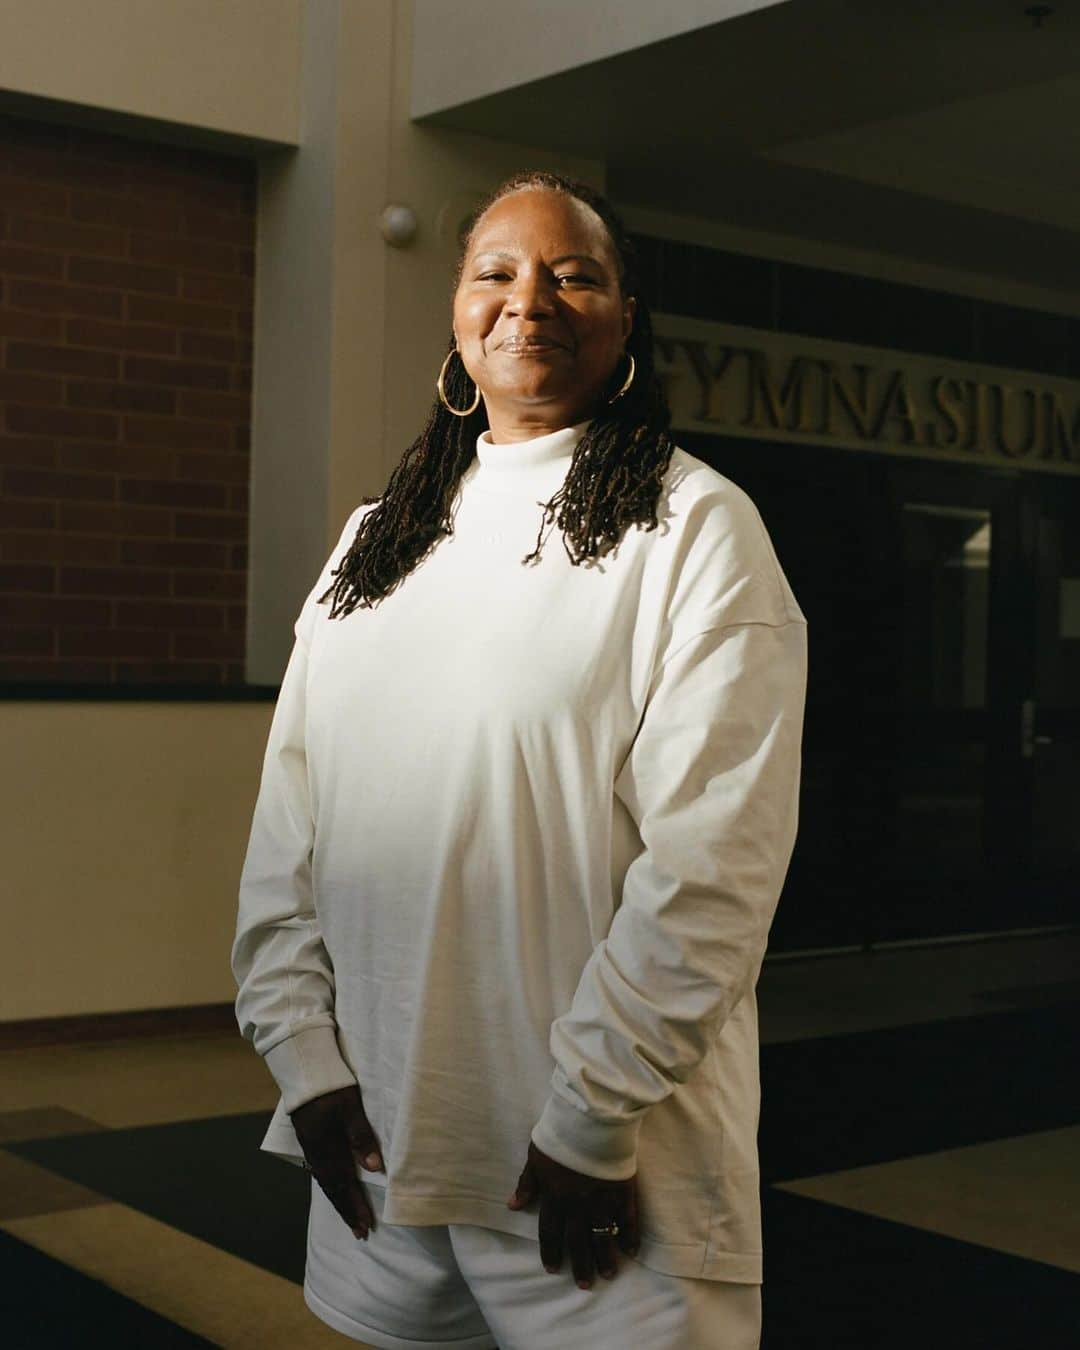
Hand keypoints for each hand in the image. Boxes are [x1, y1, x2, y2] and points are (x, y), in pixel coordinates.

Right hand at [289, 1084, 382, 1239]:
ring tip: (351, 1215)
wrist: (302, 1067)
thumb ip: (361, 1137)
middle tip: (360, 1232)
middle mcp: (316, 1153)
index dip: (354, 1207)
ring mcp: (310, 1146)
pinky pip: (321, 1169)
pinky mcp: (309, 1138)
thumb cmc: (331, 1086)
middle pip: (333, 1189)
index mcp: (326, 1150)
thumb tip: (374, 1169)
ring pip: (326, 1181)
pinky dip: (331, 1184)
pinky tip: (335, 1185)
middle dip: (348, 1210)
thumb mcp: (350, 1108)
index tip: (365, 1227)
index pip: (342, 1187)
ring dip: (340, 1199)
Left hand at [507, 1140, 639, 1288]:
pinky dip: (630, 1235)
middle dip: (580, 1265)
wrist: (591, 1117)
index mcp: (555, 1196)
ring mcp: (602, 1199)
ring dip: (605, 1257)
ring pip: (603, 1236)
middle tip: (584, 1284)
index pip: (550, 1232)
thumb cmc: (560, 1133)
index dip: (550, 1251)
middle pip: (578, 1241)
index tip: (552, 1268)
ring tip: (608, 1273)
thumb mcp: (536, 1155)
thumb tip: (513, 1206)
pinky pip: (628, 1219)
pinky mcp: (623, 1190)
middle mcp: (578, 1204)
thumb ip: (527, 1183)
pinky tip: (631, 1250)